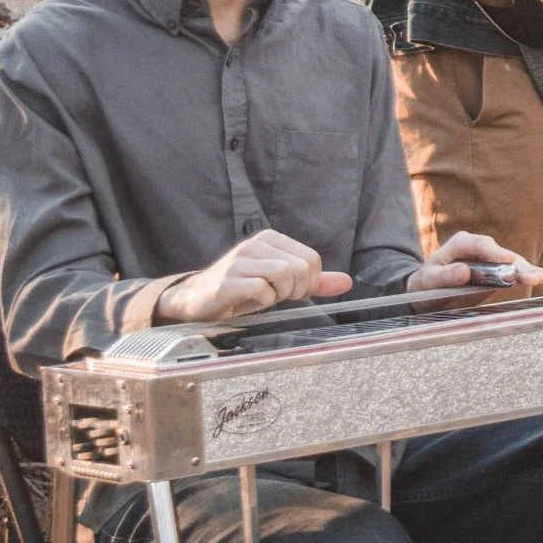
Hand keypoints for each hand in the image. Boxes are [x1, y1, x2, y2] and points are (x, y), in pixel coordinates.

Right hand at [153, 230, 351, 323]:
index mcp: (270, 240)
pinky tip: (251, 301)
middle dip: (297, 290)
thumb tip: (347, 283)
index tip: (293, 292)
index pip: (312, 259)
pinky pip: (263, 290)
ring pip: (284, 275)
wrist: (195, 301)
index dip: (309, 282)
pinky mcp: (227, 281)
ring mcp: (240, 261)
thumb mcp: (280, 283)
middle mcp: (255, 245)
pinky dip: (264, 301)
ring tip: (264, 297)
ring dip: (280, 295)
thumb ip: (313, 281)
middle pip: (301, 268)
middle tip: (279, 297)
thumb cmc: (241, 290)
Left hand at [407, 231, 542, 295]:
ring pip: (511, 262)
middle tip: (530, 275)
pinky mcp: (497, 270)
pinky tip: (541, 276)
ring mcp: (490, 258)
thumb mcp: (428, 281)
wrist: (427, 292)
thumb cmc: (425, 285)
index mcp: (460, 244)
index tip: (507, 261)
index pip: (480, 244)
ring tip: (540, 278)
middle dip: (517, 264)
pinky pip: (513, 270)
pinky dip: (526, 274)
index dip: (495, 252)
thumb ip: (445, 276)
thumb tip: (464, 271)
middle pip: (501, 253)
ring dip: (526, 270)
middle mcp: (478, 247)